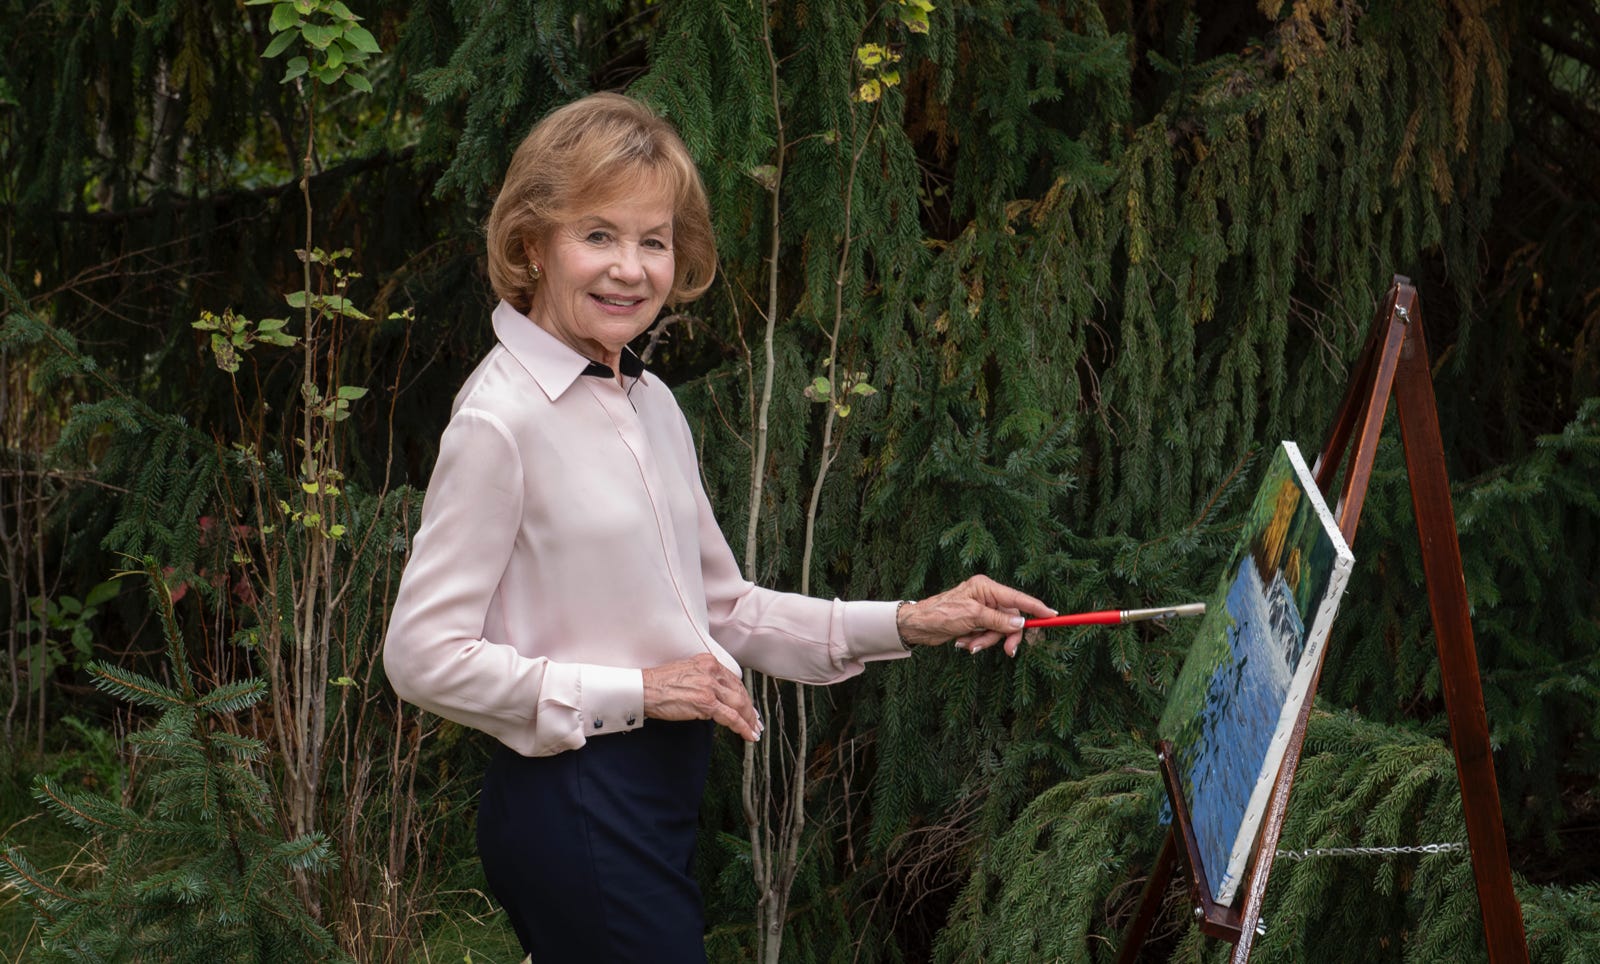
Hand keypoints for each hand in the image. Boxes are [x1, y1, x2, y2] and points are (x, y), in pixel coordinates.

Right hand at [642, 653, 762, 741]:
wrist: (644, 689)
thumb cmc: (659, 684)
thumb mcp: (687, 672)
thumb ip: (704, 680)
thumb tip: (717, 699)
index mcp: (708, 662)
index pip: (734, 680)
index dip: (744, 695)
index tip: (749, 706)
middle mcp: (712, 671)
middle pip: (740, 692)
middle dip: (750, 709)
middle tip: (756, 722)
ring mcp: (710, 686)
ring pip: (739, 704)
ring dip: (749, 720)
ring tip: (753, 731)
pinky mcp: (706, 702)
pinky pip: (731, 717)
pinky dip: (742, 727)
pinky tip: (747, 735)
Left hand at [896, 575, 1054, 656]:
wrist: (917, 626)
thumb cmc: (941, 614)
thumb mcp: (972, 617)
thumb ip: (998, 621)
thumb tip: (1021, 625)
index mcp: (986, 587)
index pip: (1018, 598)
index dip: (1036, 607)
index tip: (1053, 615)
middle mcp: (986, 596)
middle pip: (1011, 619)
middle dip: (1005, 636)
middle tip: (1008, 652)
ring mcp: (981, 610)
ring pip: (999, 630)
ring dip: (986, 641)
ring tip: (970, 645)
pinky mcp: (975, 622)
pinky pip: (987, 635)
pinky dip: (978, 642)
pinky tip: (963, 643)